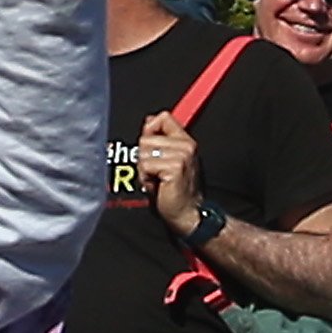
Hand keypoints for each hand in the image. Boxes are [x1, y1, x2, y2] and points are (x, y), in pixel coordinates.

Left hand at [132, 111, 201, 235]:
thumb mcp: (169, 161)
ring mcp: (182, 155)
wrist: (188, 214)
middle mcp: (186, 145)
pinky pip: (145, 166)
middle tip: (157, 173)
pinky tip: (158, 186)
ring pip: (143, 153)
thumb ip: (159, 140)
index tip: (150, 148)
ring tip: (157, 180)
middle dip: (144, 158)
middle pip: (146, 138)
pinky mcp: (174, 167)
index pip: (163, 117)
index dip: (150, 130)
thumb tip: (149, 121)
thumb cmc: (177, 191)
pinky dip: (146, 179)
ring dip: (144, 170)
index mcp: (186, 141)